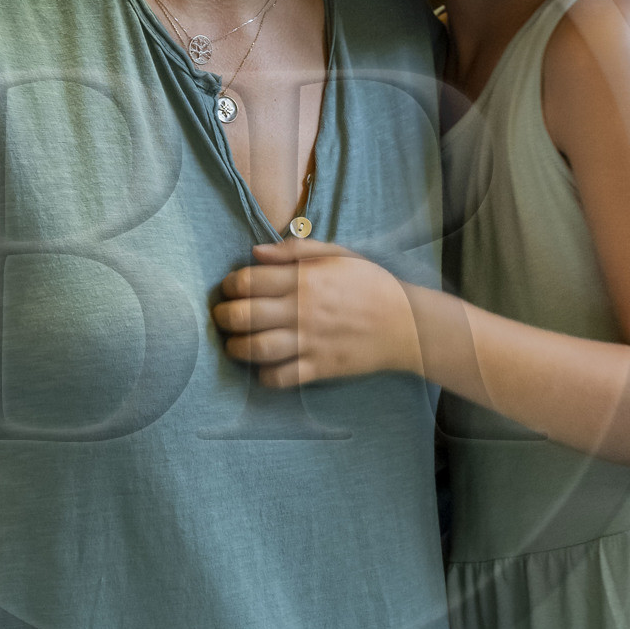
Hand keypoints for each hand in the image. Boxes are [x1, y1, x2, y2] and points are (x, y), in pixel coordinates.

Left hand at [212, 239, 419, 386]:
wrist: (407, 323)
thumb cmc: (370, 283)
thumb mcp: (337, 254)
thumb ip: (294, 251)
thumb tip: (255, 252)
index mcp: (303, 278)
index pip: (247, 281)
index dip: (230, 285)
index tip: (231, 288)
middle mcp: (301, 310)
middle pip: (243, 316)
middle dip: (223, 317)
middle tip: (222, 317)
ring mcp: (309, 341)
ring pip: (256, 349)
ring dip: (236, 348)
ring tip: (234, 344)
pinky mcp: (319, 367)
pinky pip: (281, 377)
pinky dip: (264, 376)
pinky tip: (263, 368)